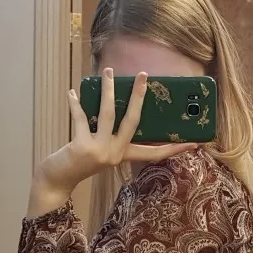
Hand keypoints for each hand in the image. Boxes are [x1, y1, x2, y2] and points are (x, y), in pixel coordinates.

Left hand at [27, 69, 196, 217]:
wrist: (57, 181)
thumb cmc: (78, 161)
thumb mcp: (99, 149)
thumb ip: (109, 133)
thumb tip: (113, 100)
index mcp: (122, 156)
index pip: (154, 153)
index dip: (174, 148)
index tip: (195, 143)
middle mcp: (115, 154)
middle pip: (133, 121)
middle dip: (138, 96)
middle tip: (143, 75)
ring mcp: (100, 150)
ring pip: (108, 114)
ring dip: (108, 90)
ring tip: (108, 72)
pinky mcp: (82, 146)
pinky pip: (81, 118)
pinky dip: (76, 103)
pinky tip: (72, 92)